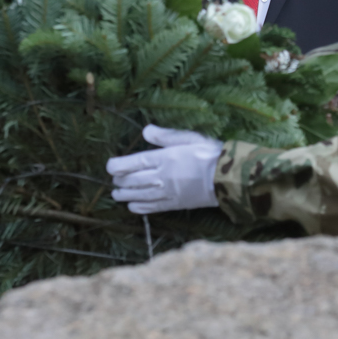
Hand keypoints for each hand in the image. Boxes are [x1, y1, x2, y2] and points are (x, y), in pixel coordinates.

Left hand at [107, 124, 222, 213]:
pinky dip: (139, 208)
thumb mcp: (190, 138)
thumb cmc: (210, 154)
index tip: (110, 167)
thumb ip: (166, 136)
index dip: (118, 166)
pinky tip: (133, 207)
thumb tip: (145, 131)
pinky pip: (152, 208)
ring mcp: (167, 193)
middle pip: (133, 181)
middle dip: (120, 182)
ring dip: (125, 195)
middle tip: (115, 181)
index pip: (133, 163)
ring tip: (118, 195)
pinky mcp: (175, 204)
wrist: (227, 178)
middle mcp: (161, 177)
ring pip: (139, 196)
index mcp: (164, 158)